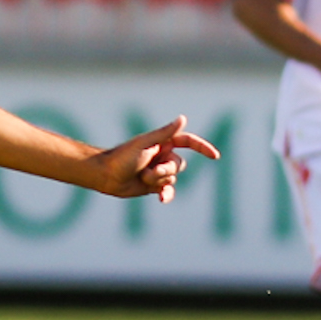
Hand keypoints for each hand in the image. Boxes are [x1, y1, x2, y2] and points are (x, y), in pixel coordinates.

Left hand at [90, 115, 220, 201]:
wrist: (105, 176)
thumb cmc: (122, 157)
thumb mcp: (145, 144)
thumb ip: (165, 133)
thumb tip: (183, 119)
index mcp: (162, 143)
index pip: (188, 142)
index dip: (202, 147)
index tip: (215, 156)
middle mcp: (162, 156)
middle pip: (179, 165)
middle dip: (165, 170)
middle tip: (148, 171)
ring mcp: (159, 171)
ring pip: (172, 178)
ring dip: (158, 181)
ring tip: (141, 178)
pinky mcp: (153, 186)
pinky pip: (168, 191)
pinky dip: (167, 195)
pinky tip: (162, 200)